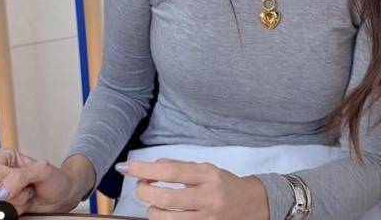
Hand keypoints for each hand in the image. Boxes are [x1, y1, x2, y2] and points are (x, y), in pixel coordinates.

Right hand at [0, 147, 75, 214]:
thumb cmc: (53, 179)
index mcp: (3, 158)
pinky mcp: (1, 208)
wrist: (61, 196)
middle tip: (29, 187)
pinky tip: (26, 204)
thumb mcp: (43, 169)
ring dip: (18, 203)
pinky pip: (2, 215)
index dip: (7, 176)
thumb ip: (21, 175)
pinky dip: (17, 211)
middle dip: (15, 192)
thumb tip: (2, 191)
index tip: (24, 175)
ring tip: (29, 194)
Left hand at [122, 158, 269, 219]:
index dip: (145, 169)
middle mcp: (208, 196)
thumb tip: (154, 166)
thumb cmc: (225, 184)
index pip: (170, 170)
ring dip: (151, 210)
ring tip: (152, 202)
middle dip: (145, 192)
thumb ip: (182, 168)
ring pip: (167, 218)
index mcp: (207, 174)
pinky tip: (163, 213)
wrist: (252, 204)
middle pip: (166, 198)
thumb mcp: (207, 169)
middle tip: (140, 187)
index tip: (127, 167)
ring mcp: (206, 218)